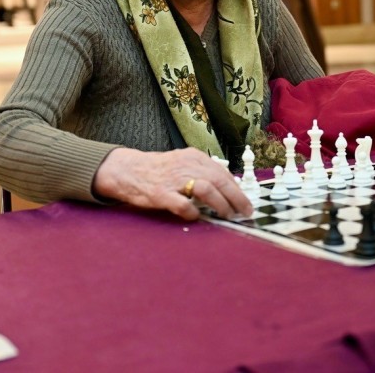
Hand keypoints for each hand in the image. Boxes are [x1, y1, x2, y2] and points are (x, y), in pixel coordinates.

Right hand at [92, 147, 252, 220]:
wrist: (128, 170)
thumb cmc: (158, 169)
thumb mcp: (182, 163)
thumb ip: (202, 172)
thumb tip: (227, 189)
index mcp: (193, 157)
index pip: (222, 172)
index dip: (237, 189)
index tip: (246, 202)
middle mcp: (186, 165)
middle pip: (219, 180)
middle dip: (236, 198)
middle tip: (245, 212)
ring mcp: (173, 180)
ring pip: (205, 189)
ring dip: (220, 204)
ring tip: (226, 215)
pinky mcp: (161, 194)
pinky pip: (182, 204)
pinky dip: (192, 212)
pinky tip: (196, 217)